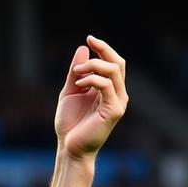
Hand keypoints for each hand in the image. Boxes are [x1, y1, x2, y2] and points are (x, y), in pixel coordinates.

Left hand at [55, 36, 127, 159]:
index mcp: (109, 90)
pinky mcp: (114, 110)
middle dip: (104, 50)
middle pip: (118, 63)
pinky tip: (79, 84)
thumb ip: (76, 73)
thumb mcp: (70, 92)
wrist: (69, 148)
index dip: (104, 48)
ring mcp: (118, 102)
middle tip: (89, 42)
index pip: (113, 63)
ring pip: (114, 71)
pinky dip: (92, 80)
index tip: (90, 38)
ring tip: (76, 73)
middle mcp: (117, 94)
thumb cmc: (70, 124)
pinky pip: (107, 85)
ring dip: (94, 65)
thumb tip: (83, 48)